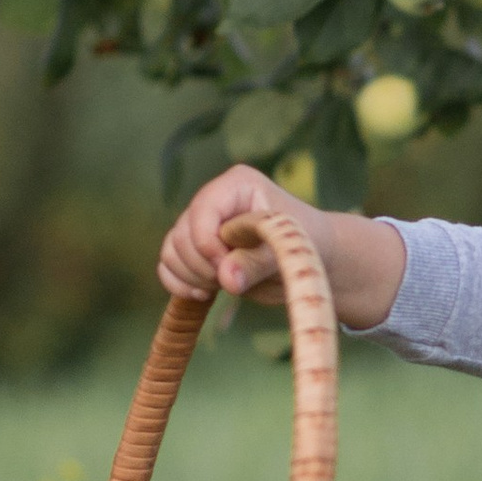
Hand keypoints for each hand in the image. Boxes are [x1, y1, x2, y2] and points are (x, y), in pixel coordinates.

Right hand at [155, 167, 407, 330]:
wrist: (314, 261)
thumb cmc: (309, 247)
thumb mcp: (290, 252)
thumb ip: (258, 262)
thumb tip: (226, 278)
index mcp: (236, 185)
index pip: (201, 213)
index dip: (208, 246)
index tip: (229, 271)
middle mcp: (213, 200)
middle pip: (182, 236)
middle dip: (203, 266)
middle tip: (236, 281)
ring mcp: (201, 225)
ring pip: (171, 252)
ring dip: (192, 277)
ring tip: (225, 286)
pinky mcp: (196, 250)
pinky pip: (168, 266)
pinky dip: (179, 283)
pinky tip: (204, 295)